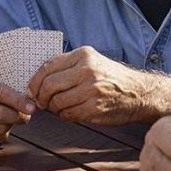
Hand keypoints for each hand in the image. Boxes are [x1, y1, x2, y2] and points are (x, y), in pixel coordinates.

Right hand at [0, 74, 34, 144]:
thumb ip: (1, 87)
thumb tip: (28, 100)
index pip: (0, 94)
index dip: (19, 101)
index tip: (32, 107)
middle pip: (1, 115)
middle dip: (19, 116)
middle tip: (26, 114)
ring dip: (10, 125)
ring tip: (10, 118)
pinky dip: (2, 133)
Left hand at [28, 46, 151, 123]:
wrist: (138, 92)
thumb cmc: (111, 78)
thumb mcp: (91, 61)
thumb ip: (67, 66)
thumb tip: (37, 79)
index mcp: (84, 55)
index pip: (48, 67)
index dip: (35, 81)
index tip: (32, 90)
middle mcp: (87, 70)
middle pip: (49, 85)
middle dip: (41, 97)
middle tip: (42, 102)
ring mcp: (92, 90)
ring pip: (57, 102)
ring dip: (53, 108)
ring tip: (58, 107)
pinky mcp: (95, 108)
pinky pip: (68, 114)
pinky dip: (64, 115)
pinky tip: (70, 112)